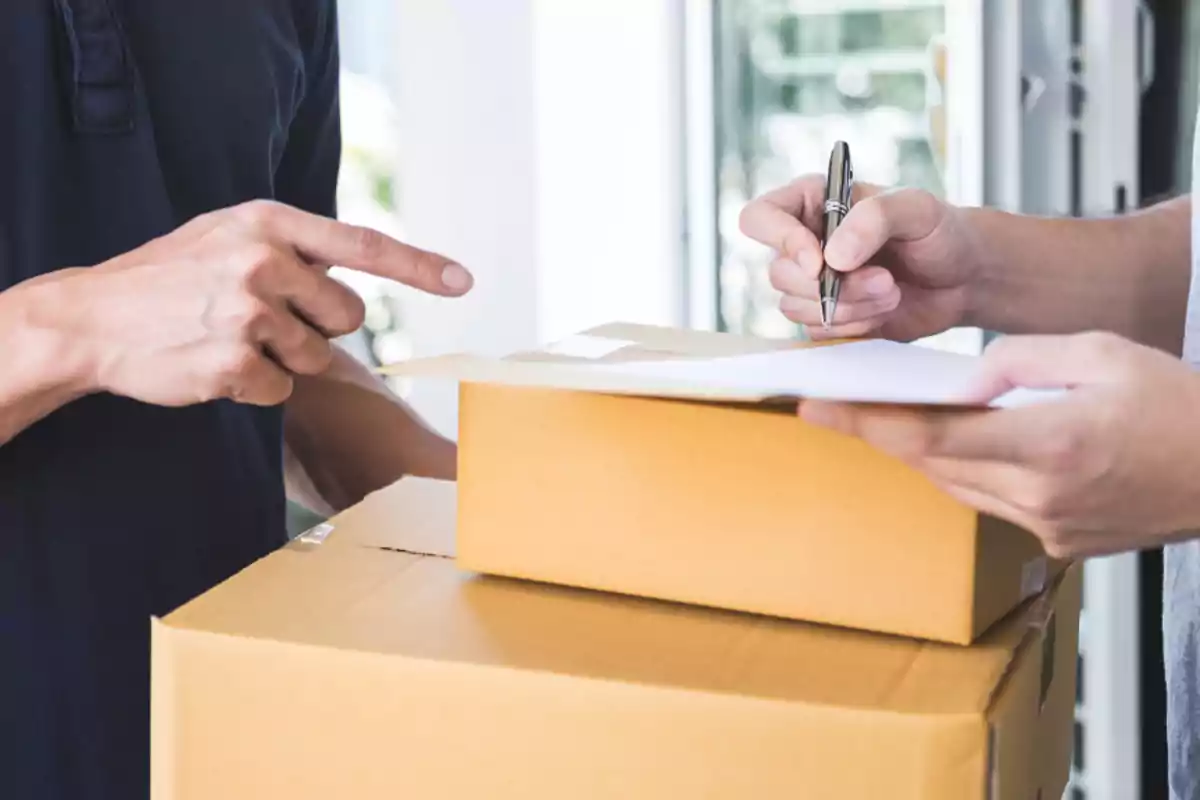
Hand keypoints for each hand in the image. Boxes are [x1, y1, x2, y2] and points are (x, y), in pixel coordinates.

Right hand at [33, 200, 472, 406]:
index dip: (418, 266)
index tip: (464, 282)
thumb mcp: (227, 236)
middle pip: (347, 315)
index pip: (362, 245)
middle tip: (265, 319)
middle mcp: (265, 262)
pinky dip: (256, 386)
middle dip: (318, 326)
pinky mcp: (235, 362)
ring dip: (282, 359)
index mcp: (268, 223)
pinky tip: (214, 364)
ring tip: (228, 337)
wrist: (92, 318)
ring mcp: (249, 313)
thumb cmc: (169, 277)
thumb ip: (290, 247)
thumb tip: (354, 279)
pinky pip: (282, 389)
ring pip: (316, 357)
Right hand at [738, 176, 981, 340]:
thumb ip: (873, 219)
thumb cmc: (940, 231)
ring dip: (848, 306)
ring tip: (891, 292)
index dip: (781, 241)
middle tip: (885, 279)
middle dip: (833, 286)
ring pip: (795, 307)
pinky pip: (817, 331)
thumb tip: (831, 258)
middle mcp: (803, 241)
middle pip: (779, 272)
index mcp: (812, 202)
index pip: (760, 217)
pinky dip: (853, 325)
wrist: (963, 278)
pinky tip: (883, 311)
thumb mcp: (916, 208)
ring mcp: (811, 282)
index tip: (820, 263)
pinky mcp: (825, 316)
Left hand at [796, 332, 1199, 557]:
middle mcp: (1042, 496)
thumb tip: (962, 379)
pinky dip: (966, 472)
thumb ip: (1020, 360)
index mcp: (1050, 444)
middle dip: (879, 432)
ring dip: (919, 452)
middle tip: (831, 404)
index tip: (813, 405)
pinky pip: (990, 503)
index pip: (930, 434)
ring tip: (883, 418)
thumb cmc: (1184, 403)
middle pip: (932, 462)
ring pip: (956, 486)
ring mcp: (1050, 528)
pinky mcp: (1061, 543)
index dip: (864, 421)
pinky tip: (956, 446)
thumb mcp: (1103, 353)